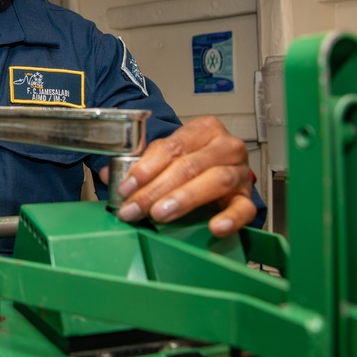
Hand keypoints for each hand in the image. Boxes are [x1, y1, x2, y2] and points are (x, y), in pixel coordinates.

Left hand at [100, 116, 256, 236]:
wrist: (221, 169)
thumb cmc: (192, 162)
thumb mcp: (166, 157)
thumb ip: (139, 164)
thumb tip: (109, 175)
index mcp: (203, 129)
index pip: (172, 147)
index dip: (146, 168)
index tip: (127, 187)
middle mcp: (225, 146)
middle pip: (189, 165)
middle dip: (157, 189)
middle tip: (136, 208)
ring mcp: (240, 171)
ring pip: (215, 181)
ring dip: (184, 199)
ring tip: (161, 214)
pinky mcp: (248, 197)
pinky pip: (244, 209)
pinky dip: (230, 218)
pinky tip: (214, 227)